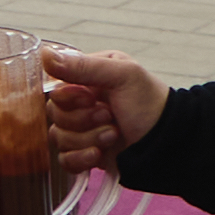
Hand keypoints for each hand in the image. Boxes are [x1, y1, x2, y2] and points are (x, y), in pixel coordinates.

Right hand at [42, 43, 166, 176]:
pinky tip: (99, 154)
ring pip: (58, 138)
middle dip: (82, 120)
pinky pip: (64, 160)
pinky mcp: (85, 152)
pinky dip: (81, 159)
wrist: (169, 143)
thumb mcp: (123, 75)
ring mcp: (82, 129)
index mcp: (88, 77)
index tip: (91, 98)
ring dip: (88, 139)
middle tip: (109, 116)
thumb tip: (45, 54)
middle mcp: (82, 102)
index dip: (68, 97)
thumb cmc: (152, 104)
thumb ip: (83, 66)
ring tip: (114, 134)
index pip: (54, 87)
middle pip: (54, 114)